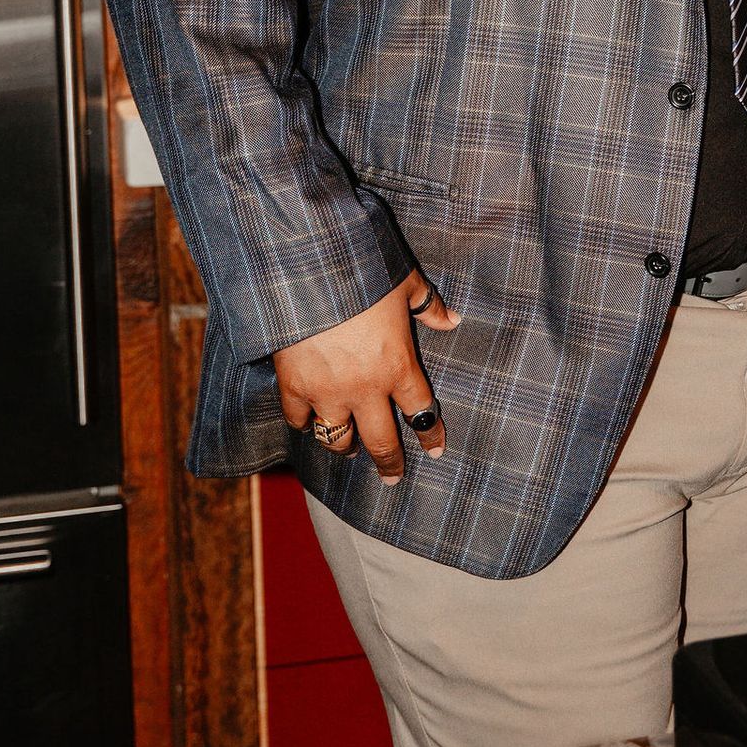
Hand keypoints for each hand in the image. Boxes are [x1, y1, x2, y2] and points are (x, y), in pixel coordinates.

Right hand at [274, 270, 459, 484]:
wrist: (308, 268)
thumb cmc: (364, 270)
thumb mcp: (406, 282)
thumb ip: (429, 306)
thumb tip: (452, 320)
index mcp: (398, 366)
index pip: (421, 412)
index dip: (430, 434)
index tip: (435, 450)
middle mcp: (366, 389)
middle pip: (382, 441)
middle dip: (389, 464)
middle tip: (392, 478)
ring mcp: (327, 392)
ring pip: (337, 439)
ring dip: (345, 448)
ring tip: (349, 451)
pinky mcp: (294, 386)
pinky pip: (298, 419)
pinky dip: (303, 424)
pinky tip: (307, 424)